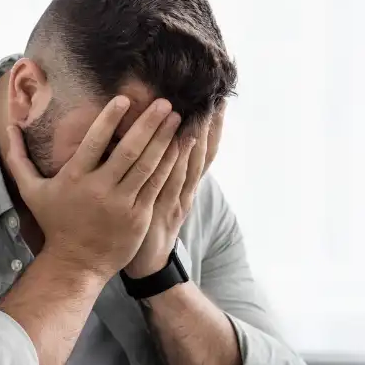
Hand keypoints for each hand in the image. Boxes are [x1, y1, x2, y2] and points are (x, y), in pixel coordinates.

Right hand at [6, 97, 182, 279]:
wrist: (77, 263)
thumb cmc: (55, 223)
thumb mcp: (31, 191)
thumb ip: (17, 157)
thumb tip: (8, 125)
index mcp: (75, 179)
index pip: (93, 142)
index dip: (109, 119)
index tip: (123, 99)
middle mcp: (100, 190)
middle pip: (129, 151)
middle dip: (148, 124)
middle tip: (164, 102)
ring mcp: (122, 204)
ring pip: (147, 166)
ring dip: (164, 140)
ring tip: (177, 118)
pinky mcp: (138, 216)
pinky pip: (156, 185)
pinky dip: (169, 164)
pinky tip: (179, 147)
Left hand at [123, 103, 224, 278]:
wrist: (147, 266)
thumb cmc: (148, 228)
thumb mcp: (160, 199)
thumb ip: (164, 174)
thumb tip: (166, 145)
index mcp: (186, 188)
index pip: (204, 153)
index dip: (213, 129)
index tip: (218, 103)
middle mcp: (185, 192)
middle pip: (202, 155)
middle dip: (208, 127)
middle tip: (214, 99)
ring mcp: (175, 201)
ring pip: (189, 165)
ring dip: (195, 138)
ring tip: (199, 111)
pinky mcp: (160, 210)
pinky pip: (171, 182)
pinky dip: (176, 161)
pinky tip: (178, 142)